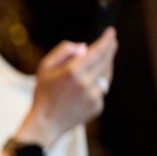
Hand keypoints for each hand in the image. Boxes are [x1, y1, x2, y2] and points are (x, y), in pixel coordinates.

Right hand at [17, 28, 115, 146]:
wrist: (46, 122)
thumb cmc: (43, 93)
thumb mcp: (44, 67)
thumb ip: (63, 51)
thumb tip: (84, 46)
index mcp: (72, 71)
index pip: (96, 51)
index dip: (106, 40)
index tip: (111, 32)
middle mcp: (85, 83)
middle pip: (105, 61)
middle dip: (110, 49)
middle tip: (113, 40)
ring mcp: (93, 96)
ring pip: (106, 75)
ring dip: (106, 65)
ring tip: (103, 59)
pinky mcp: (97, 106)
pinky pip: (101, 90)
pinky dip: (97, 84)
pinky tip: (88, 84)